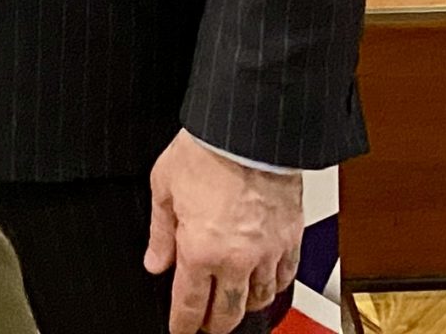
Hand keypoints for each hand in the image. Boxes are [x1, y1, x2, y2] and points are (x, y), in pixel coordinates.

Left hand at [145, 131, 303, 332]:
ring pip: (258, 300)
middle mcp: (236, 260)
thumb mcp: (164, 186)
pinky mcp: (290, 241)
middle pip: (226, 313)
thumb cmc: (206, 150)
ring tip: (232, 304)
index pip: (189, 303)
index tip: (180, 329)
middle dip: (213, 324)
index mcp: (200, 249)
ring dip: (243, 307)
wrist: (248, 132)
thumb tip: (155, 261)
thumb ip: (160, 232)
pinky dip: (273, 288)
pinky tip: (264, 285)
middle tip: (205, 325)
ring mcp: (266, 253)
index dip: (183, 323)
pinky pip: (284, 279)